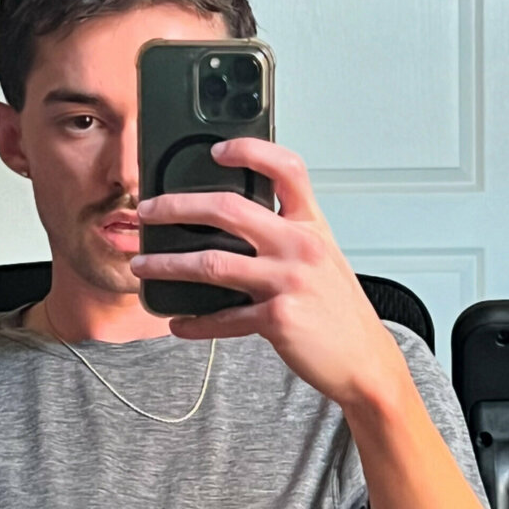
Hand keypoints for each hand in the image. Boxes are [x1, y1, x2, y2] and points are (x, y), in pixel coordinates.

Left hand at [131, 138, 408, 407]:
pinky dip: (194, 322)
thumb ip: (286, 231)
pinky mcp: (277, 319)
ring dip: (168, 264)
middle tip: (146, 211)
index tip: (217, 149)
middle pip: (227, 209)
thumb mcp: (321, 256)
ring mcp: (287, 282)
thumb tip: (231, 219)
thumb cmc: (338, 308)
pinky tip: (177, 322)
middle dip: (177, 207)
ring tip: (142, 265)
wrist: (365, 360)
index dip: (251, 151)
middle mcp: (299, 246)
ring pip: (211, 263)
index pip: (286, 169)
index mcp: (311, 224)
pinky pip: (222, 318)